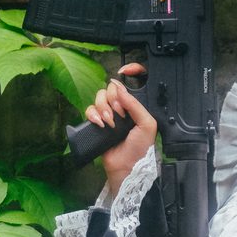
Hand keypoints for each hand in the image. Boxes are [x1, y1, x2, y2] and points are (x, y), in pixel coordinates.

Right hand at [85, 63, 155, 194]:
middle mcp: (121, 108)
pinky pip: (89, 109)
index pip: (130, 84)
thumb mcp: (147, 124)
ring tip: (110, 123)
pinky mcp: (96, 123)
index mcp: (135, 106)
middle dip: (113, 99)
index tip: (124, 70)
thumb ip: (135, 104)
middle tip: (119, 114)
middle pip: (111, 88)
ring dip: (103, 108)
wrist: (127, 167)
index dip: (129, 72)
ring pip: (99, 97)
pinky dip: (93, 114)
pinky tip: (100, 124)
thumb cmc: (140, 148)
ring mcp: (108, 115)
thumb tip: (120, 88)